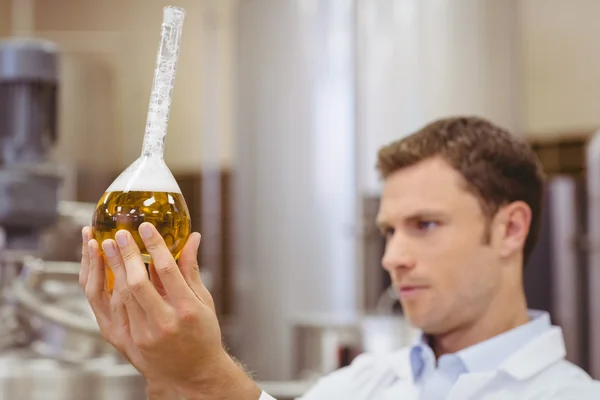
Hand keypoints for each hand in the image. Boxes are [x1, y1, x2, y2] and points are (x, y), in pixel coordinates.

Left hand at [79, 223, 260, 399]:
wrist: (191, 374)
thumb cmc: (202, 335)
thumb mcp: (203, 301)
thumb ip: (191, 268)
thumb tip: (193, 238)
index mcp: (186, 310)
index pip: (166, 270)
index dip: (154, 245)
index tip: (145, 227)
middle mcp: (163, 323)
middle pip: (137, 283)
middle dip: (126, 254)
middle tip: (118, 234)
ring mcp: (142, 335)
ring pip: (119, 295)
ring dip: (109, 267)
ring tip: (103, 245)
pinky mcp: (126, 342)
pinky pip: (109, 310)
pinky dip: (103, 287)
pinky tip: (100, 270)